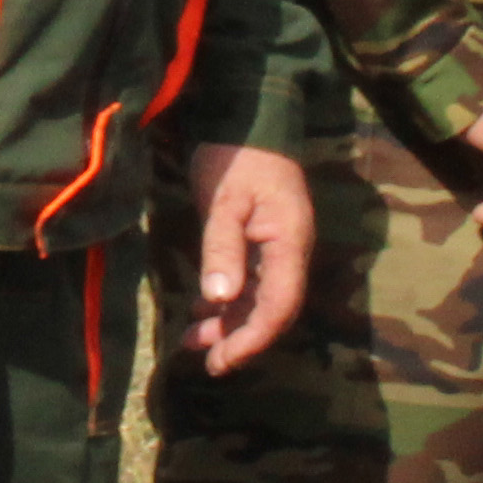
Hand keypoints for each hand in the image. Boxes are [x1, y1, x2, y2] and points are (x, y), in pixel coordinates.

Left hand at [179, 143, 312, 372]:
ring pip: (257, 299)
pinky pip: (248, 283)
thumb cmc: (236, 156)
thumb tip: (220, 298)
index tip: (224, 360)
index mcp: (290, 243)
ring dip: (229, 323)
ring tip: (193, 342)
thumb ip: (223, 247)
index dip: (253, 337)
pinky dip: (226, 301)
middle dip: (240, 338)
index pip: (279, 305)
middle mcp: (288, 252)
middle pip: (271, 309)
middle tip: (207, 362)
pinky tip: (201, 312)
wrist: (244, 119)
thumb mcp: (226, 200)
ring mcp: (275, 248)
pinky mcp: (258, 242)